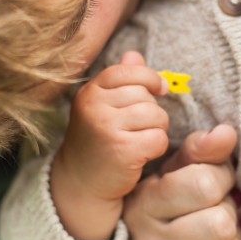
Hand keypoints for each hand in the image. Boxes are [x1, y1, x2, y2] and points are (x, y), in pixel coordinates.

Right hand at [51, 51, 168, 239]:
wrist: (81, 184)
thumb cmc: (97, 142)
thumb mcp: (102, 107)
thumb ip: (119, 81)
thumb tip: (135, 55)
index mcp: (90, 92)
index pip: (127, 72)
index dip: (149, 78)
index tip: (159, 89)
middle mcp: (95, 107)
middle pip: (146, 95)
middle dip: (152, 111)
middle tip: (139, 128)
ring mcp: (107, 128)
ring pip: (156, 116)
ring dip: (157, 129)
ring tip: (141, 140)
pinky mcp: (122, 150)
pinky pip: (158, 138)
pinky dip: (157, 147)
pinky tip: (142, 155)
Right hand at [124, 124, 240, 239]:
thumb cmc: (179, 202)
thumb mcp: (184, 169)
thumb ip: (205, 150)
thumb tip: (226, 134)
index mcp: (143, 205)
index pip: (205, 184)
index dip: (223, 178)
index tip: (218, 183)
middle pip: (220, 227)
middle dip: (231, 217)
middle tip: (220, 215)